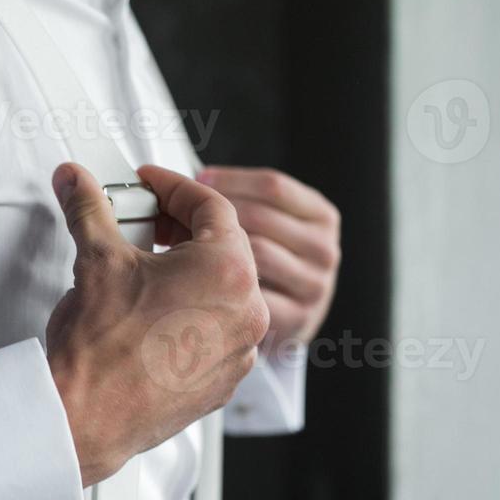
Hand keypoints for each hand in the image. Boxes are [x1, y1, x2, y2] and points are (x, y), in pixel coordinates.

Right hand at [46, 162, 270, 486]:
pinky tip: (154, 317)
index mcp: (229, 271)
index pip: (212, 206)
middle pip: (225, 248)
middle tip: (148, 224)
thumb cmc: (101, 350)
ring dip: (190, 275)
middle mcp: (247, 312)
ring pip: (224, 294)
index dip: (174, 188)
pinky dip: (191, 317)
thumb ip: (90, 209)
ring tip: (147, 272)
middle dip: (183, 230)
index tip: (151, 186)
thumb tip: (78, 183)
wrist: (86, 416)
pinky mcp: (221, 383)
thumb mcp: (96, 259)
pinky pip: (216, 335)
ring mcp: (239, 352)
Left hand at [194, 167, 340, 348]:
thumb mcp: (274, 225)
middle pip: (259, 218)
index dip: (228, 180)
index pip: (272, 186)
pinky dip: (223, 285)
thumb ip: (247, 200)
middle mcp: (323, 249)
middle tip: (176, 215)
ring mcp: (314, 284)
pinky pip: (252, 293)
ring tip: (184, 246)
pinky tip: (202, 282)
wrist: (289, 320)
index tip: (197, 180)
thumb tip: (198, 180)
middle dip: (213, 213)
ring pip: (255, 252)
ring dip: (215, 248)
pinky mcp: (297, 317)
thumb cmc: (272, 266)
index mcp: (321, 216)